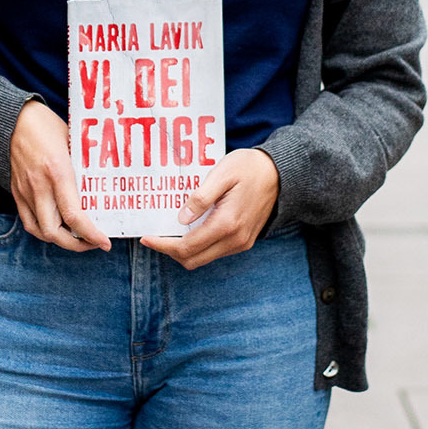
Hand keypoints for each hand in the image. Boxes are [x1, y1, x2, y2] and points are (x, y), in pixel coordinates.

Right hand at [8, 99, 109, 250]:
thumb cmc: (48, 127)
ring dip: (61, 241)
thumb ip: (84, 168)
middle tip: (94, 243)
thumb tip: (104, 187)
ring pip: (40, 231)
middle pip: (55, 232)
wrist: (16, 120)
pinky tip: (59, 228)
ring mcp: (25, 191)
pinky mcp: (16, 193)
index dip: (91, 234)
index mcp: (57, 172)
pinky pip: (29, 222)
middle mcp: (39, 186)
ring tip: (78, 238)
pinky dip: (44, 232)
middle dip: (77, 245)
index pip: (74, 215)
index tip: (105, 242)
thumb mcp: (74, 144)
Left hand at [141, 147, 279, 269]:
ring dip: (184, 249)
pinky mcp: (244, 242)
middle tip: (155, 235)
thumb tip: (181, 219)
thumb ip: (201, 197)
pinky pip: (215, 252)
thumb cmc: (249, 168)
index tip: (146, 238)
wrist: (281, 174)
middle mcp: (235, 240)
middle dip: (170, 251)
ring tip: (170, 230)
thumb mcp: (222, 173)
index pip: (187, 247)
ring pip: (203, 258)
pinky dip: (198, 246)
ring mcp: (241, 243)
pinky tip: (190, 229)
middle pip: (193, 260)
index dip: (163, 245)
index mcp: (227, 223)